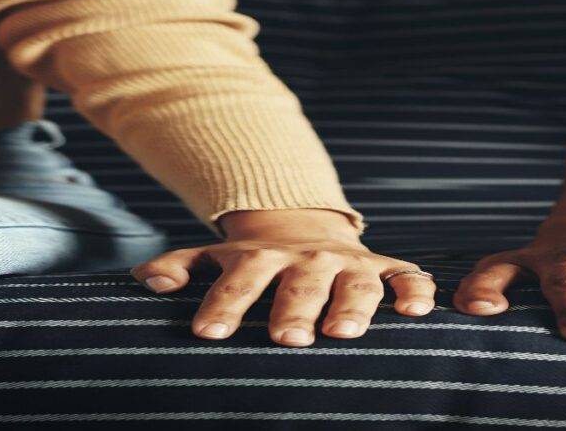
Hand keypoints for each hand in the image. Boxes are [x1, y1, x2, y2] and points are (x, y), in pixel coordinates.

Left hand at [130, 209, 434, 346]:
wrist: (306, 226)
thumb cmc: (256, 258)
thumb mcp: (216, 255)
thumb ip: (180, 265)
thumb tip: (148, 280)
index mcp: (264, 256)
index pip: (240, 281)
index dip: (225, 304)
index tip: (208, 333)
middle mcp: (309, 258)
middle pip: (300, 284)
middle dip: (294, 309)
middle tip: (286, 339)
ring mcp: (349, 262)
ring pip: (356, 282)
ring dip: (352, 305)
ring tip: (343, 332)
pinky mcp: (384, 267)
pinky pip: (407, 275)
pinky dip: (415, 290)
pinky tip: (417, 312)